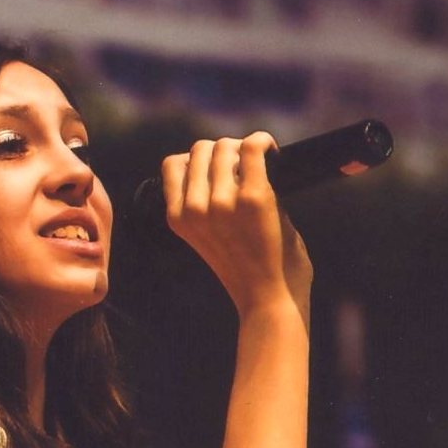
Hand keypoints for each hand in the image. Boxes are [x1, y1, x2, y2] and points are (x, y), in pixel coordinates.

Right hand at [160, 133, 311, 324]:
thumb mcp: (208, 239)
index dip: (198, 160)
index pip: (174, 164)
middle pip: (201, 149)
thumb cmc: (246, 273)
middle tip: (245, 168)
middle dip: (223, 152)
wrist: (268, 303)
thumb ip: (206, 204)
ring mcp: (223, 202)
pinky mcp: (253, 198)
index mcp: (179, 219)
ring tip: (261, 167)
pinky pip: (253, 147)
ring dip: (244, 150)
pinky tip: (273, 155)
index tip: (219, 170)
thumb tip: (223, 161)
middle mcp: (196, 208)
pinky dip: (264, 144)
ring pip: (226, 146)